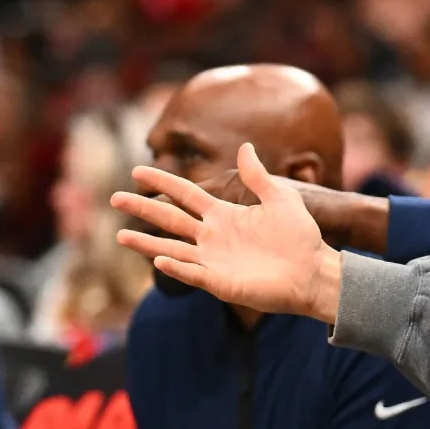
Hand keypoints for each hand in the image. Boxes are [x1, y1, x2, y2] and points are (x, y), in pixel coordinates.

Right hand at [112, 143, 344, 323]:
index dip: (163, 182)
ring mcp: (214, 260)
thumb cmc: (301, 237)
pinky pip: (193, 273)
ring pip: (172, 249)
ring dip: (147, 242)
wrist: (315, 271)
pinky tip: (159, 259)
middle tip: (114, 198)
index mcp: (224, 214)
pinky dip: (176, 267)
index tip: (138, 170)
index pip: (186, 194)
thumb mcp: (281, 199)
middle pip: (170, 219)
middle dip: (143, 208)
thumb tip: (245, 146)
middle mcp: (213, 236)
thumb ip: (259, 176)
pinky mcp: (221, 282)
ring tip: (121, 234)